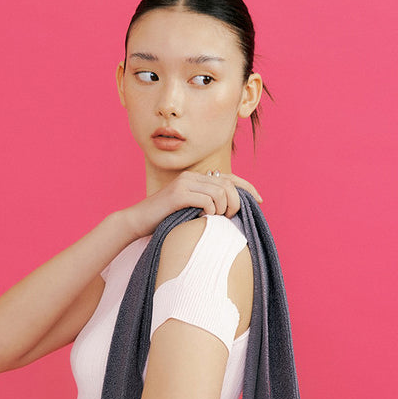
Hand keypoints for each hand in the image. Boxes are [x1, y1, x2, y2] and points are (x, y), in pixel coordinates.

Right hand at [125, 170, 262, 238]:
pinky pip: (206, 200)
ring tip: (217, 219)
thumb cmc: (164, 221)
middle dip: (236, 202)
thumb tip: (229, 214)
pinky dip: (210, 211)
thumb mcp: (190, 212)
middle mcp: (192, 176)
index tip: (260, 201)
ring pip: (219, 192)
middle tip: (230, 217)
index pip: (230, 178)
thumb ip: (207, 207)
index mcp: (197, 179)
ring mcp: (184, 183)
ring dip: (224, 208)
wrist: (137, 222)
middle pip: (228, 184)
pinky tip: (203, 218)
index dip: (248, 187)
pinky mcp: (178, 194)